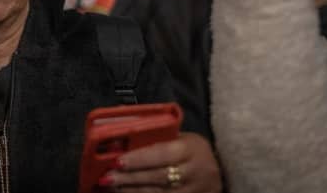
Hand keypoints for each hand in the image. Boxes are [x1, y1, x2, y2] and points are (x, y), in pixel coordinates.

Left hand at [101, 133, 221, 191]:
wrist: (219, 170)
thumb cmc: (191, 150)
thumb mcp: (181, 139)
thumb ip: (157, 140)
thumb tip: (122, 141)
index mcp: (191, 148)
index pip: (162, 153)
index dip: (139, 158)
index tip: (118, 161)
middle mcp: (195, 171)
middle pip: (159, 177)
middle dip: (130, 178)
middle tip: (108, 178)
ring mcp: (195, 191)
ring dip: (133, 192)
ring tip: (113, 188)